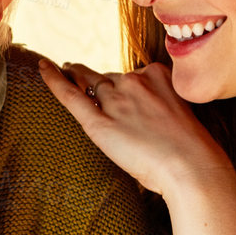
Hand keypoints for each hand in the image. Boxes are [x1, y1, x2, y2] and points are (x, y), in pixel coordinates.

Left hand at [38, 58, 233, 198]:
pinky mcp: (100, 123)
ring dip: (77, 78)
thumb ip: (159, 105)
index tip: (120, 91)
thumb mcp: (180, 113)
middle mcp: (135, 81)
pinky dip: (53, 80)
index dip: (125, 88)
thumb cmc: (190, 150)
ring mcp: (116, 100)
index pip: (132, 76)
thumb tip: (141, 117)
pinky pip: (71, 96)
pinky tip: (42, 67)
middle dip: (96, 81)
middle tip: (76, 71)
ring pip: (91, 85)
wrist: (192, 166)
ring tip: (63, 71)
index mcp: (158, 74)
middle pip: (108, 78)